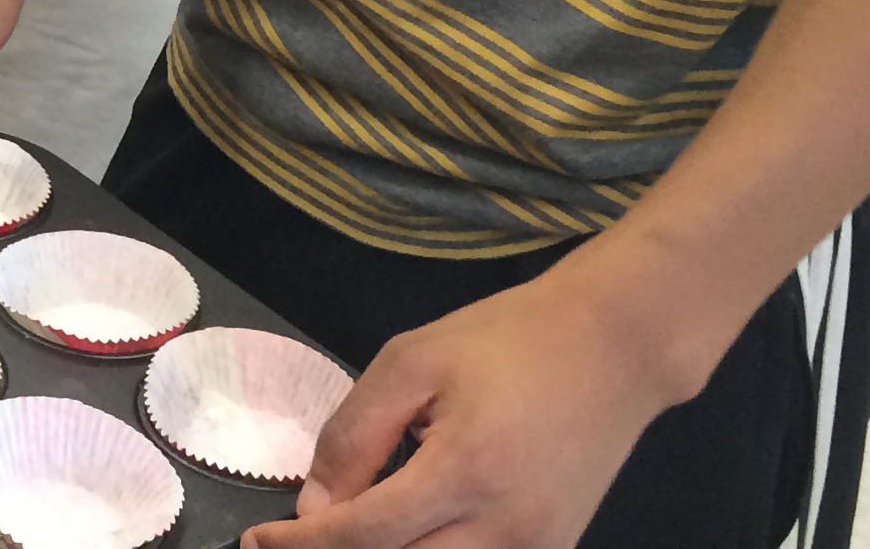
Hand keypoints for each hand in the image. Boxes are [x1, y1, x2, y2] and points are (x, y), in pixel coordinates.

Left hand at [244, 264, 690, 548]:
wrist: (613, 348)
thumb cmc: (507, 340)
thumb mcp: (413, 363)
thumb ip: (355, 434)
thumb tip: (314, 507)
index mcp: (465, 472)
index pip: (365, 535)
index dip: (302, 546)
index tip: (256, 542)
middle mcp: (507, 530)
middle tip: (291, 545)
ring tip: (341, 538)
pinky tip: (399, 538)